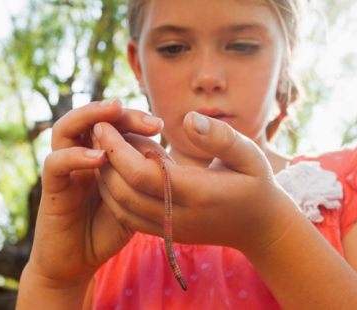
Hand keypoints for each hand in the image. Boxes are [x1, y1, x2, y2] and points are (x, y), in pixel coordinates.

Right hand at [27, 99, 163, 284]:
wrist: (78, 262)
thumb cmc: (108, 229)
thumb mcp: (135, 201)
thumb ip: (144, 180)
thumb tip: (170, 161)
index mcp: (102, 156)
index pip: (114, 124)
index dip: (135, 119)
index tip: (159, 125)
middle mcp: (81, 156)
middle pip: (92, 119)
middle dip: (120, 113)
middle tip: (147, 120)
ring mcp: (65, 170)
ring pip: (65, 128)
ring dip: (89, 115)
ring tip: (113, 110)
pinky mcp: (51, 189)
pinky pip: (56, 164)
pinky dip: (76, 156)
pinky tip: (99, 156)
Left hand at [92, 112, 298, 256]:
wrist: (260, 227)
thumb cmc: (255, 183)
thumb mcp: (249, 154)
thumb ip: (220, 137)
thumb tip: (187, 119)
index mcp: (199, 194)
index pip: (143, 175)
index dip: (116, 149)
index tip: (104, 124)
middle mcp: (180, 217)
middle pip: (125, 192)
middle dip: (104, 160)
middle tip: (96, 130)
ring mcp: (171, 230)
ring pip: (121, 208)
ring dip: (104, 177)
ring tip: (102, 146)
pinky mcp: (166, 234)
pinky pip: (128, 217)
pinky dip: (114, 194)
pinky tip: (115, 170)